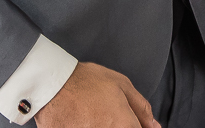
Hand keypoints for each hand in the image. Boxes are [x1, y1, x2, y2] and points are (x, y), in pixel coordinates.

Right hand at [34, 62, 159, 127]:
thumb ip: (141, 107)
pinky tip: (83, 119)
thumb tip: (154, 126)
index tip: (126, 119)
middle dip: (118, 123)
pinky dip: (89, 126)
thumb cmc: (84, 82)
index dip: (136, 125)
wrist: (50, 86)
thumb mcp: (120, 84)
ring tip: (91, 115)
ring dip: (101, 124)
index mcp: (125, 125)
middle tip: (103, 113)